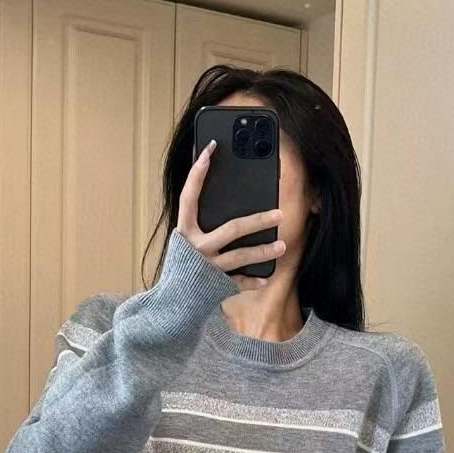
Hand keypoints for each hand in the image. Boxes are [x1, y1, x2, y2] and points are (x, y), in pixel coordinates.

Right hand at [175, 138, 284, 290]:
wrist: (171, 302)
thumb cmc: (182, 265)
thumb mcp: (185, 240)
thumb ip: (198, 222)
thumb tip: (220, 194)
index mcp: (184, 231)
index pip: (189, 196)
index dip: (197, 174)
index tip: (210, 151)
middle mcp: (195, 248)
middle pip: (231, 229)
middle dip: (257, 220)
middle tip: (279, 214)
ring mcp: (207, 267)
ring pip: (240, 257)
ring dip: (263, 251)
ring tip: (282, 245)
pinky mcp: (215, 286)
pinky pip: (238, 282)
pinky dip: (253, 280)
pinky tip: (268, 276)